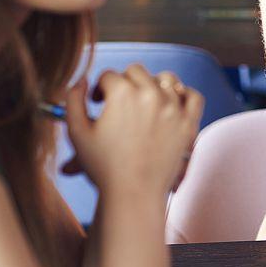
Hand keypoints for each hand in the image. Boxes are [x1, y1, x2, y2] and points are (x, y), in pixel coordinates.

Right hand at [62, 65, 203, 196]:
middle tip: (118, 103)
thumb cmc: (103, 167)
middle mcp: (151, 95)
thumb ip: (73, 101)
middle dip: (124, 83)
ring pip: (165, 79)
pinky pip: (192, 96)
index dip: (100, 89)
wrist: (133, 194)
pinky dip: (183, 95)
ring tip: (144, 101)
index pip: (109, 76)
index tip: (98, 103)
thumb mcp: (76, 133)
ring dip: (152, 84)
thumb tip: (80, 81)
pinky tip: (171, 103)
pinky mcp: (189, 123)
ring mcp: (173, 108)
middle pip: (136, 72)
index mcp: (122, 93)